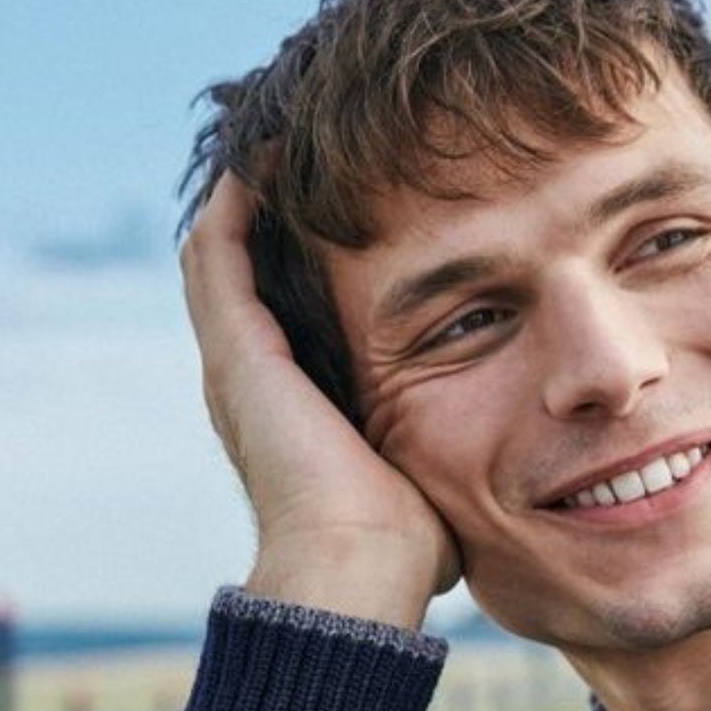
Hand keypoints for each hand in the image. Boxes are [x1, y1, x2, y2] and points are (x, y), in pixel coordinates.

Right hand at [179, 173, 459, 627]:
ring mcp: (236, 368)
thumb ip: (444, 472)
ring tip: (278, 140)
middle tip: (306, 162)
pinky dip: (235, 204)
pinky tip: (263, 156)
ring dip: (246, 200)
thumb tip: (490, 495)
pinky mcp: (238, 354)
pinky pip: (219, 254)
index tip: (349, 224)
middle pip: (242, 280)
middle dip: (270, 221)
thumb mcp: (428, 491)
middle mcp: (251, 388)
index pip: (283, 323)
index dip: (305, 272)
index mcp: (292, 417)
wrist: (358, 571)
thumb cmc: (402, 554)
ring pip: (220, 257)